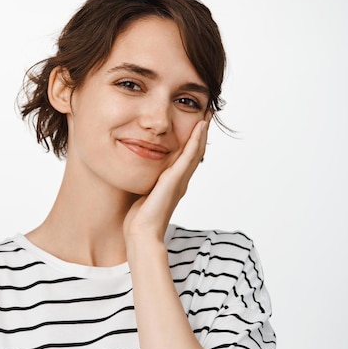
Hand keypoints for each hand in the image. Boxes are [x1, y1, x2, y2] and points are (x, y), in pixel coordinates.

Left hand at [124, 112, 210, 246]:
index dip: (192, 141)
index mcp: (174, 183)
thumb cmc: (140, 219)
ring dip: (202, 132)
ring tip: (208, 116)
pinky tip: (199, 127)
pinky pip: (188, 156)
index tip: (195, 124)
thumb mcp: (144, 193)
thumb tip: (139, 172)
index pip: (186, 157)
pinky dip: (195, 141)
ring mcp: (180, 180)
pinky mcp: (175, 180)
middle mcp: (181, 181)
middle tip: (208, 115)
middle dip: (201, 133)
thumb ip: (146, 182)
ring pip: (196, 151)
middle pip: (195, 152)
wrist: (142, 233)